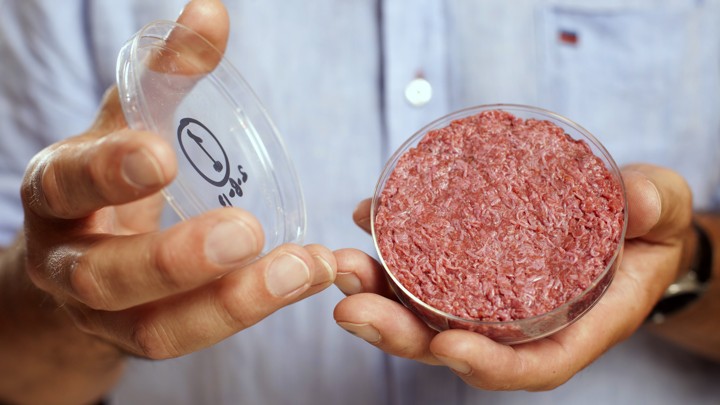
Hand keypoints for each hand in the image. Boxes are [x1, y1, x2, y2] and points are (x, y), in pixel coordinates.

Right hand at [20, 0, 335, 359]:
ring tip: (304, 267)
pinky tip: (305, 277)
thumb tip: (211, 12)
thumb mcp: (128, 123)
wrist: (77, 256)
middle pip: (106, 277)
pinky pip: (194, 339)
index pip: (68, 183)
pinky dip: (253, 312)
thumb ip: (165, 75)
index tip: (161, 153)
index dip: (109, 172)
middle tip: (246, 231)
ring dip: (233, 304)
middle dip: (176, 259)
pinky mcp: (144, 340)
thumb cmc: (108, 180)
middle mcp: (68, 262)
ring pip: (155, 331)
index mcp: (58, 193)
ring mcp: (104, 315)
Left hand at [333, 164, 691, 389]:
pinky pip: (423, 270)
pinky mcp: (469, 267)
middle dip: (400, 334)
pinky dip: (390, 251)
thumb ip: (654, 207)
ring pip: (425, 312)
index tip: (445, 347)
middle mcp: (521, 322)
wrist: (626, 220)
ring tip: (343, 267)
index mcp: (573, 325)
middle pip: (454, 344)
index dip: (487, 364)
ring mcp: (489, 297)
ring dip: (377, 295)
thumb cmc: (648, 228)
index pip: (529, 364)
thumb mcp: (662, 212)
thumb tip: (639, 202)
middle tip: (352, 307)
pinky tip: (365, 219)